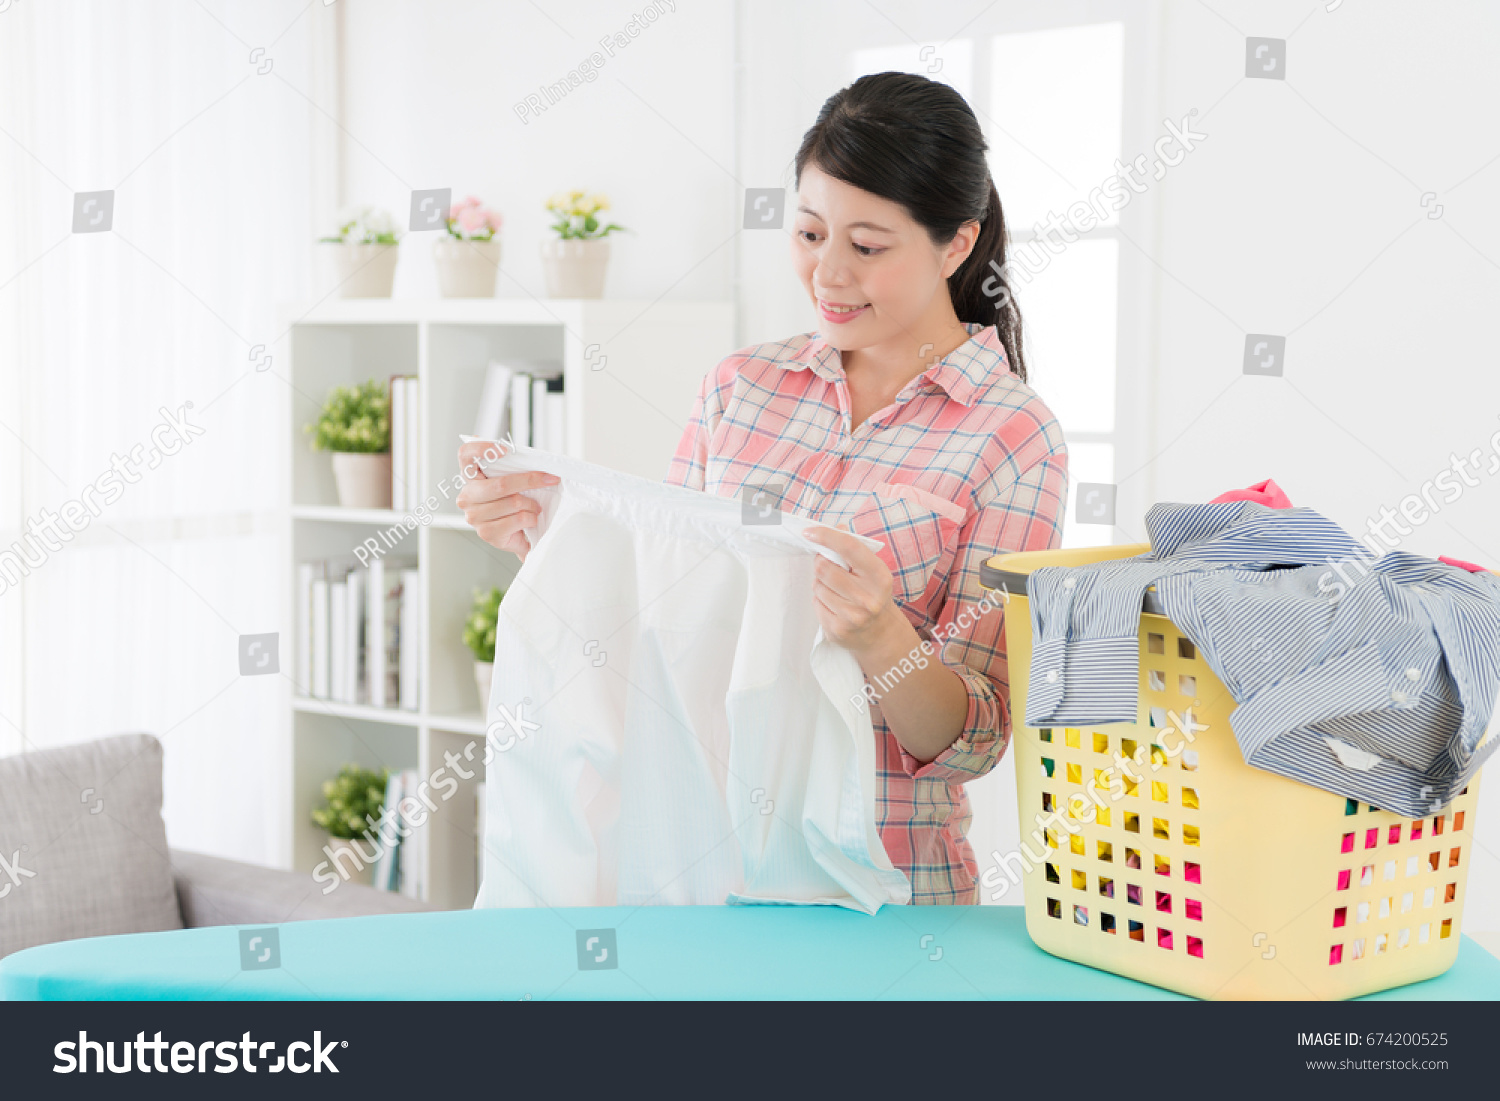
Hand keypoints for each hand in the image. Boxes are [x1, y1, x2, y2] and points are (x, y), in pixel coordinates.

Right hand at [455, 440, 558, 559]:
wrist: (518, 537)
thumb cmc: (515, 506)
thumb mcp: (513, 484)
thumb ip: (514, 469)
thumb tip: (536, 460)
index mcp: (470, 479)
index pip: (465, 455)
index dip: (482, 448)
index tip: (505, 450)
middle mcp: (467, 497)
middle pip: (501, 484)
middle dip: (530, 481)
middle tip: (548, 479)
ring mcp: (474, 516)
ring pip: (514, 502)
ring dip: (532, 505)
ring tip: (534, 507)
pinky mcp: (486, 533)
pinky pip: (518, 518)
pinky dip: (531, 518)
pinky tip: (530, 520)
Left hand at [802, 524, 905, 655]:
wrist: (881, 634)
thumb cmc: (873, 594)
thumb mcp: (872, 570)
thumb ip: (854, 549)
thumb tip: (838, 527)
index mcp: (879, 576)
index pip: (849, 547)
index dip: (826, 536)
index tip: (809, 532)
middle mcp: (867, 597)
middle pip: (824, 568)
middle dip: (820, 563)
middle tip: (826, 565)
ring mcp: (852, 616)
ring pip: (817, 587)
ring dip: (820, 584)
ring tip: (835, 590)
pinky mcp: (838, 630)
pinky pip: (816, 604)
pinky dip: (820, 600)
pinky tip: (834, 605)